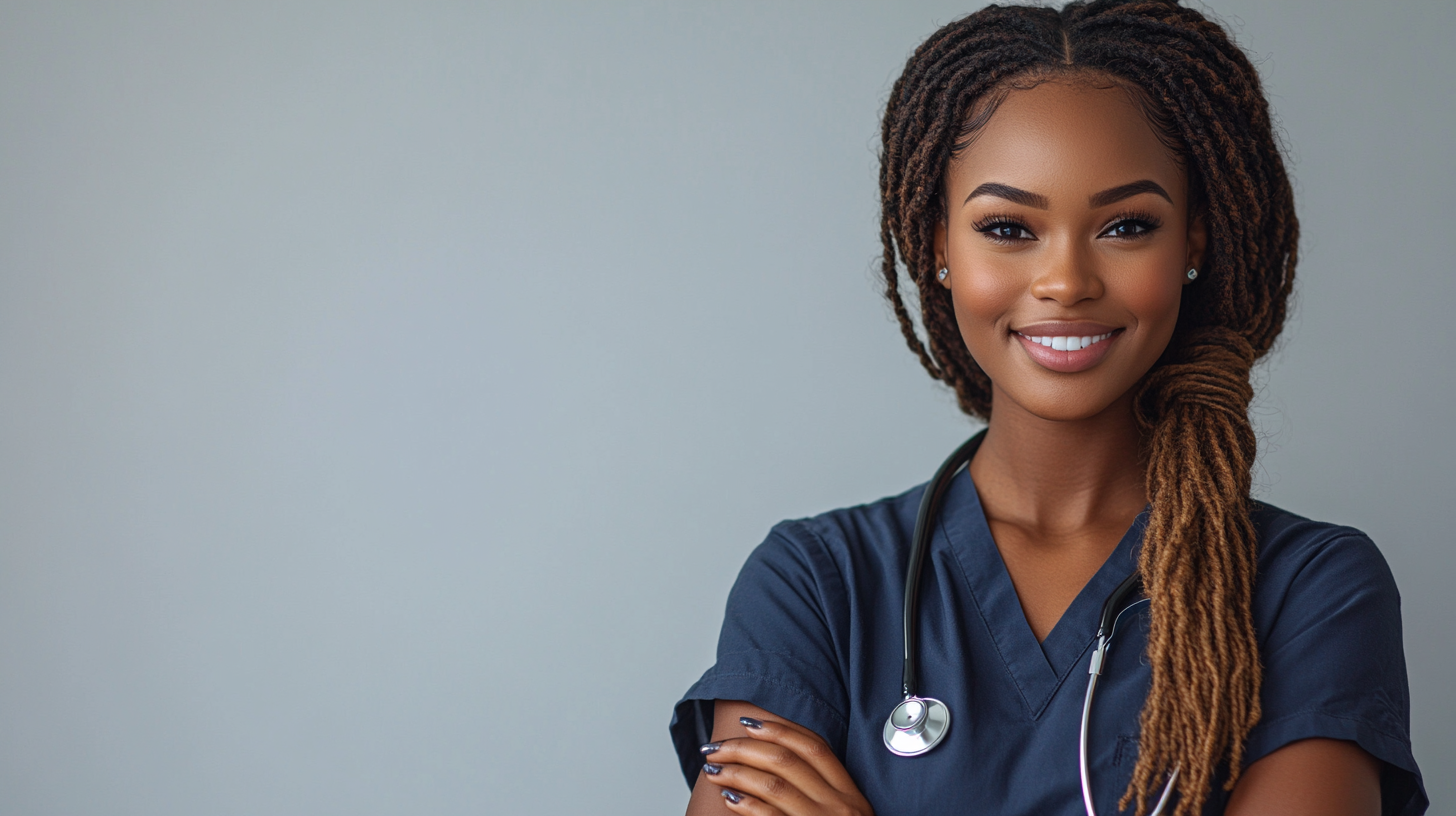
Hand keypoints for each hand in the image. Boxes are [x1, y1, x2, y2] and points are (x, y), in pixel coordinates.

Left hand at [698, 715, 874, 815]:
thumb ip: (819, 791)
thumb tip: (772, 760)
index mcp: (850, 794)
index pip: (814, 746)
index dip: (778, 729)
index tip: (747, 723)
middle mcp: (841, 806)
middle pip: (786, 759)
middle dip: (744, 747)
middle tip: (715, 748)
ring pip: (773, 783)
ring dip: (736, 772)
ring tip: (714, 771)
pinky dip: (744, 803)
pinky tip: (728, 798)